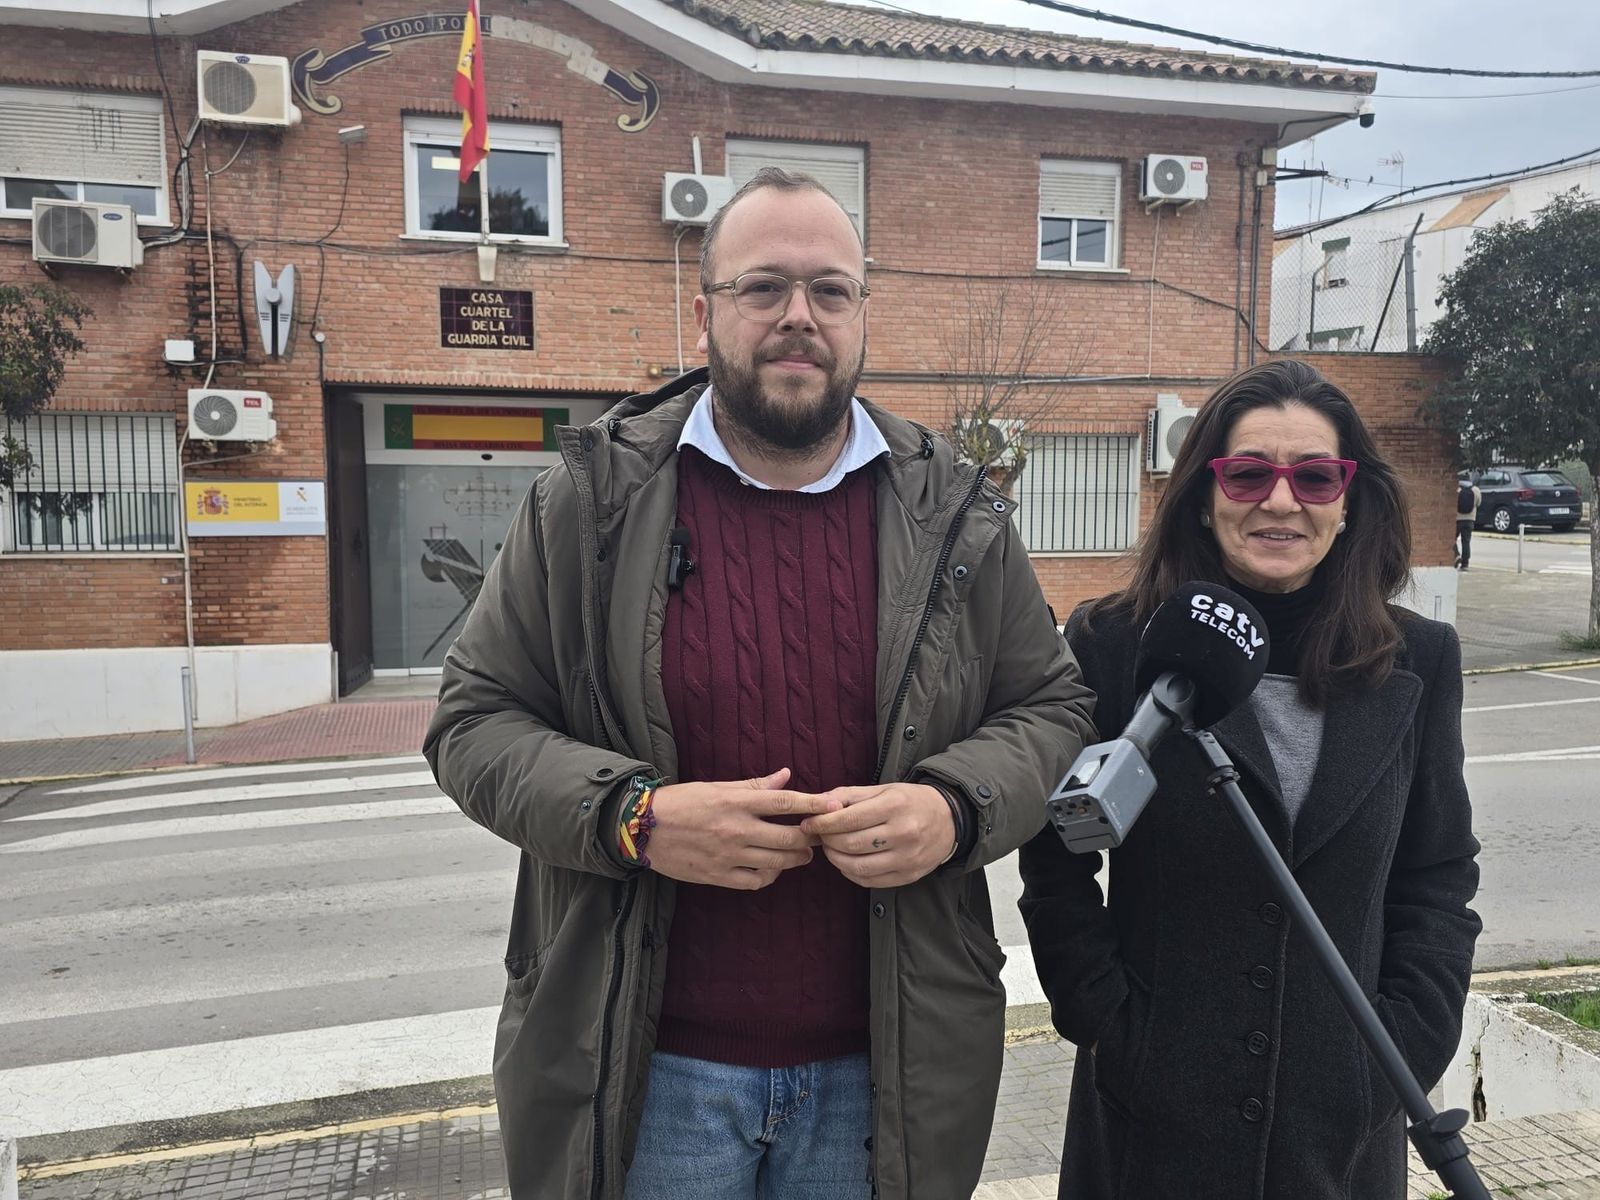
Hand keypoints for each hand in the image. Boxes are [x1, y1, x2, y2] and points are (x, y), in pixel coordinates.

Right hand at [646, 768, 839, 890]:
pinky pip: (755, 881)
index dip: (815, 805)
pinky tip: (772, 869)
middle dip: (810, 839)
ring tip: (801, 854)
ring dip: (795, 859)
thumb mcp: (717, 787)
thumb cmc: (681, 802)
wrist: (642, 828)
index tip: (835, 807)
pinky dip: (770, 876)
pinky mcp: (718, 876)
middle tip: (818, 837)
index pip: (785, 802)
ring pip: (777, 862)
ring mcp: (728, 855)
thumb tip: (786, 776)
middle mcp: (736, 829)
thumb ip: (754, 785)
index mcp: (736, 802)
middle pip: (789, 837)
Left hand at [799, 783, 955, 887]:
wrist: (950, 819)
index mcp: (895, 805)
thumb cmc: (910, 801)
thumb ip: (849, 795)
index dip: (823, 823)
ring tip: (831, 849)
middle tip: (819, 836)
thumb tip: (817, 803)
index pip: (849, 818)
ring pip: (858, 866)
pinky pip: (869, 880)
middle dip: (827, 841)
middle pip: (851, 843)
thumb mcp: (883, 789)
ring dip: (835, 859)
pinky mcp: (908, 876)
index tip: (809, 823)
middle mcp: (903, 832)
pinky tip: (846, 861)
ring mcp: (907, 858)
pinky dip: (851, 873)